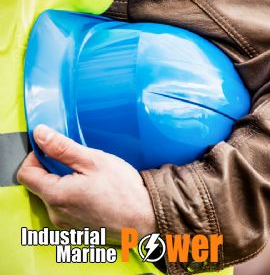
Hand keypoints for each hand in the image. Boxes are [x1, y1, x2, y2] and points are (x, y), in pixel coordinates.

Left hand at [17, 125, 156, 240]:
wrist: (147, 219)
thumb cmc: (124, 191)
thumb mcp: (95, 161)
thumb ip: (63, 148)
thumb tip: (40, 134)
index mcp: (56, 195)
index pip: (26, 173)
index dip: (37, 157)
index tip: (55, 150)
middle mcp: (56, 214)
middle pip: (41, 185)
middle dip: (56, 171)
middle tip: (83, 165)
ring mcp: (66, 225)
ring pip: (56, 197)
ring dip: (68, 185)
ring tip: (94, 181)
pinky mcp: (77, 230)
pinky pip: (68, 209)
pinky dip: (77, 198)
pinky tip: (97, 195)